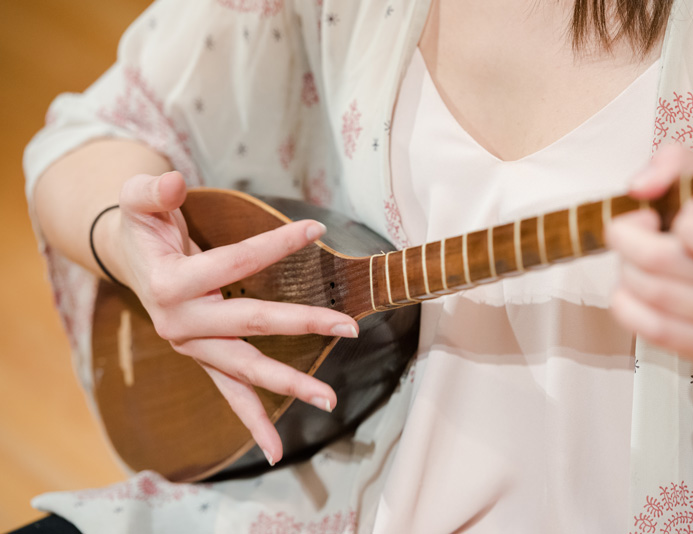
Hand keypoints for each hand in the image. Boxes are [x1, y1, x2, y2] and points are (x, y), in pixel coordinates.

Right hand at [98, 171, 359, 464]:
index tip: (316, 229)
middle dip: (302, 325)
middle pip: (250, 324)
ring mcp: (193, 348)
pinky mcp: (204, 358)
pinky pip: (230, 393)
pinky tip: (276, 449)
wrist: (133, 260)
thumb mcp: (136, 199)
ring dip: (289, 384)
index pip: (234, 264)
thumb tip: (173, 181)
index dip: (276, 245)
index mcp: (170, 285)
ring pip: (245, 369)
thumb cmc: (143, 226)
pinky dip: (253, 421)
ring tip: (330, 399)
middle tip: (350, 328)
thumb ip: (151, 189)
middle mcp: (180, 324)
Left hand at [605, 145, 692, 374]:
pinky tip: (634, 287)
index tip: (679, 209)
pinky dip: (627, 301)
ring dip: (626, 268)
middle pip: (662, 264)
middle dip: (629, 237)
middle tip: (631, 227)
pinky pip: (648, 328)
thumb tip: (640, 186)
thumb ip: (682, 165)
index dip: (684, 219)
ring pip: (648, 293)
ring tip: (636, 256)